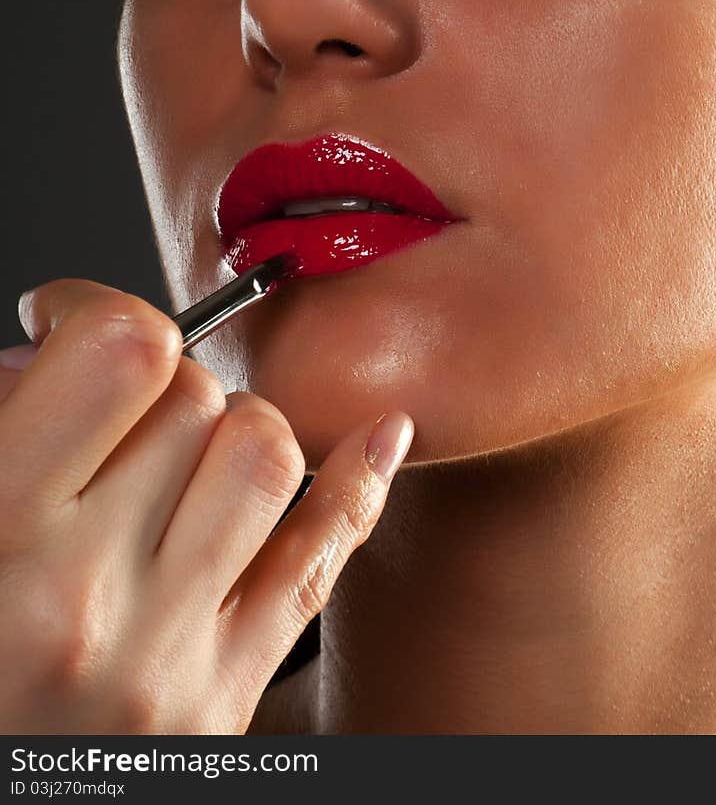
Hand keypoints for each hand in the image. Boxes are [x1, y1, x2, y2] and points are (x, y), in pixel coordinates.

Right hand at [0, 279, 412, 732]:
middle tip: (110, 400)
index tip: (68, 318)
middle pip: (196, 398)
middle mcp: (92, 601)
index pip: (125, 356)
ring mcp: (170, 654)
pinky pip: (319, 563)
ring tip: (177, 445)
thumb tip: (48, 349)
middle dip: (153, 376)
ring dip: (230, 422)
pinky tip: (378, 433)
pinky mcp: (222, 699)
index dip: (98, 306)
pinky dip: (357, 483)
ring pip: (269, 454)